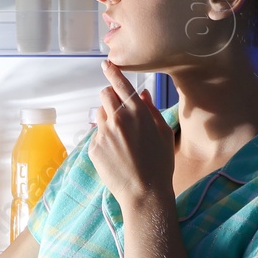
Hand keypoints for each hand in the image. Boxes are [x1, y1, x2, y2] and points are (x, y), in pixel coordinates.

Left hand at [89, 59, 173, 207]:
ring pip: (100, 115)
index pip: (120, 84)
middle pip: (105, 95)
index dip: (112, 72)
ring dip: (107, 120)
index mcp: (137, 112)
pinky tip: (116, 155)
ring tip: (121, 140)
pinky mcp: (94, 148)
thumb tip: (143, 93)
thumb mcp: (163, 133)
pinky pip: (97, 136)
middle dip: (110, 98)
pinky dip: (104, 140)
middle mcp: (118, 119)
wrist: (145, 192)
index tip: (106, 64)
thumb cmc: (159, 164)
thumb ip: (151, 110)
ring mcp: (103, 133)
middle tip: (118, 112)